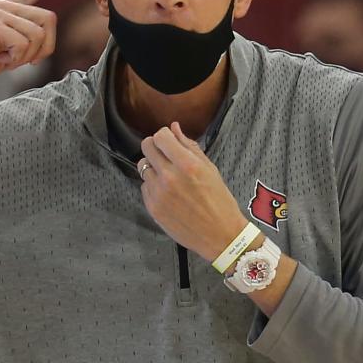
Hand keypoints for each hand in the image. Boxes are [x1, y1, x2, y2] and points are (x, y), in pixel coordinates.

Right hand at [0, 0, 79, 87]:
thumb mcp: (8, 50)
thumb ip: (26, 40)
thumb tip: (45, 41)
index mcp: (8, 9)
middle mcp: (4, 6)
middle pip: (48, 19)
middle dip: (46, 47)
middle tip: (27, 62)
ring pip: (37, 35)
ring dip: (27, 56)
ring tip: (7, 60)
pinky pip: (22, 43)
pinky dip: (16, 59)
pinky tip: (1, 60)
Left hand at [138, 122, 249, 261]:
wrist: (220, 235)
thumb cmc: (219, 200)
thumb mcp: (210, 169)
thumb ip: (189, 146)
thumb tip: (174, 127)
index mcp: (187, 165)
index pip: (160, 136)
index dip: (165, 136)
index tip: (170, 142)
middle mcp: (169, 177)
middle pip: (146, 147)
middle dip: (156, 147)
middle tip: (165, 155)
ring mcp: (158, 193)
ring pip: (143, 166)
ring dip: (154, 167)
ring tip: (169, 177)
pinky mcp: (152, 207)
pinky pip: (145, 186)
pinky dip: (153, 186)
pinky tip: (169, 194)